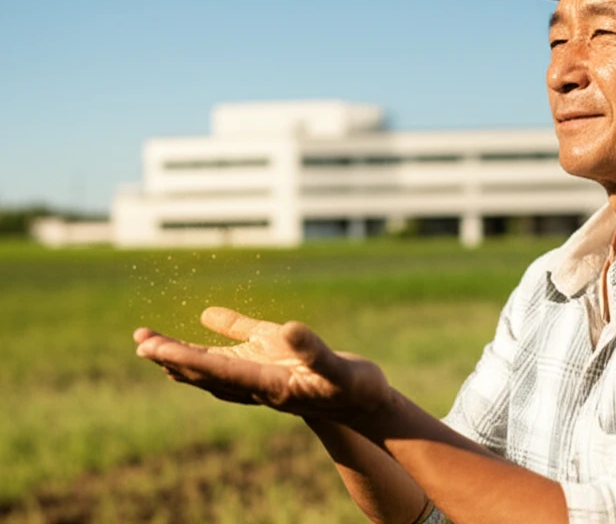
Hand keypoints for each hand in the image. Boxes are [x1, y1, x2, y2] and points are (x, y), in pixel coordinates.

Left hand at [133, 307, 390, 420]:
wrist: (365, 404)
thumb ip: (314, 350)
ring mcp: (263, 373)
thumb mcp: (340, 370)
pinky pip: (240, 348)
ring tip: (148, 341)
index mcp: (272, 385)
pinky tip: (206, 320)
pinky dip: (219, 335)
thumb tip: (289, 328)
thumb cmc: (357, 389)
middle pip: (206, 372)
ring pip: (213, 365)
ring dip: (180, 354)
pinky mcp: (275, 360)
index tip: (156, 350)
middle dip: (172, 357)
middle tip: (140, 341)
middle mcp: (259, 383)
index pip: (220, 372)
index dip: (187, 359)